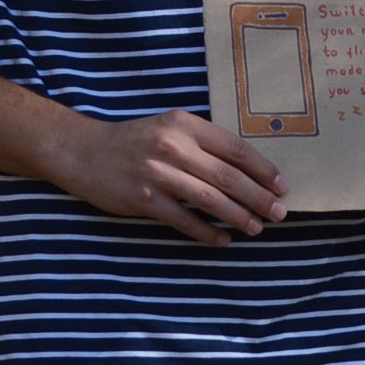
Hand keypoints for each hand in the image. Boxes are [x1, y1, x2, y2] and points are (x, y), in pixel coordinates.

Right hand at [49, 109, 286, 244]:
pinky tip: (223, 240)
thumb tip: (246, 169)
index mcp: (185, 125)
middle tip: (280, 212)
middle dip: (259, 197)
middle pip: (228, 176)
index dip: (263, 170)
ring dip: (238, 217)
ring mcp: (158, 174)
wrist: (82, 151)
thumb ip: (203, 142)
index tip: (282, 186)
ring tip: (257, 228)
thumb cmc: (134, 141)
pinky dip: (206, 232)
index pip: (236, 148)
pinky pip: (184, 220)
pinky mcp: (143, 199)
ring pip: (210, 199)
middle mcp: (174, 146)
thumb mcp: (170, 127)